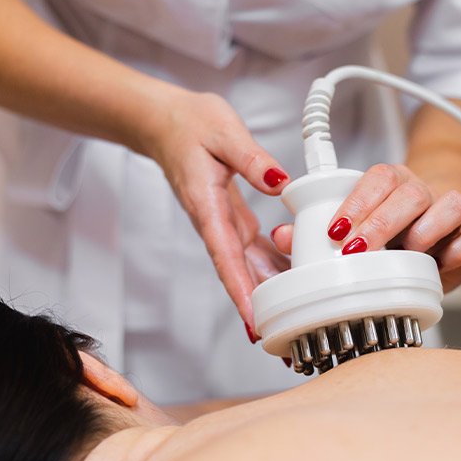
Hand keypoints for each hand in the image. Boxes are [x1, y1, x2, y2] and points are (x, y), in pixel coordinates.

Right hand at [141, 89, 290, 337]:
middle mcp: (214, 224)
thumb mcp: (223, 131)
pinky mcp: (232, 220)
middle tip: (282, 338)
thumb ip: (252, 159)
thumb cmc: (189, 125)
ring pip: (248, 268)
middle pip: (239, 275)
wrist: (166, 122)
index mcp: (207, 207)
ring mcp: (223, 225)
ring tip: (294, 319)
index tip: (254, 320)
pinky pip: (254, 252)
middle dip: (258, 309)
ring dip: (268, 295)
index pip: (226, 258)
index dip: (241, 291)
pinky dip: (272, 268)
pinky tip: (293, 280)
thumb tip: (280, 182)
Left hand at [270, 163, 460, 292]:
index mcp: (390, 184)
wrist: (429, 235)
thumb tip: (282, 236)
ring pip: (450, 204)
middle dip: (382, 224)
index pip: (376, 178)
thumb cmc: (385, 236)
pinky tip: (444, 262)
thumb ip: (316, 235)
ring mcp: (449, 212)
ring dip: (426, 231)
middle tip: (359, 252)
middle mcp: (420, 192)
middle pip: (409, 192)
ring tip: (407, 254)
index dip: (356, 203)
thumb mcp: (352, 235)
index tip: (335, 232)